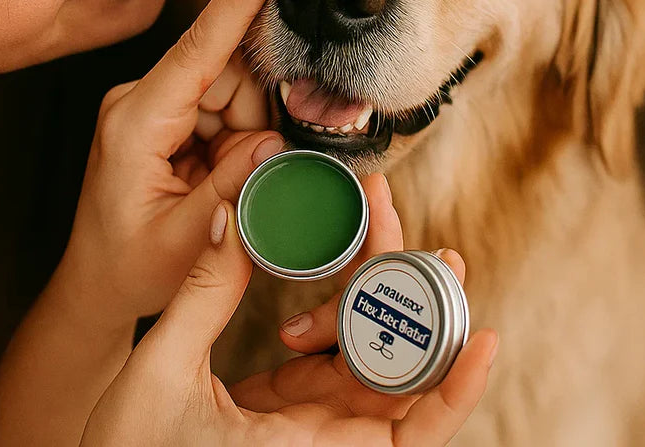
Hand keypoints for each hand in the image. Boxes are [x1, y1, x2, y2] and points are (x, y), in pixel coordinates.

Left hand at [61, 0, 283, 322]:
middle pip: (229, 75)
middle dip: (253, 121)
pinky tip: (214, 176)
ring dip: (244, 137)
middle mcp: (140, 99)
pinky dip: (235, 142)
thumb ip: (231, 187)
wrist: (97, 283)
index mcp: (135, 121)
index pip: (196, 49)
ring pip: (233, 93)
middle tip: (239, 177)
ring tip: (216, 186)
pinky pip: (223, 110)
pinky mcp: (165, 115)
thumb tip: (275, 141)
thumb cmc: (129, 267)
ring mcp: (152, 104)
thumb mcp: (182, 241)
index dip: (236, 0)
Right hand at [79, 201, 497, 446]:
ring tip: (377, 226)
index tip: (483, 336)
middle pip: (396, 377)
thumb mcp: (161, 374)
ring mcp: (307, 427)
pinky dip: (338, 314)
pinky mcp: (288, 411)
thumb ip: (204, 297)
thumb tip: (234, 218)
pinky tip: (334, 271)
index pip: (406, 431)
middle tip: (423, 241)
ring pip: (368, 361)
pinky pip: (332, 360)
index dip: (452, 386)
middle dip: (417, 304)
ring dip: (378, 298)